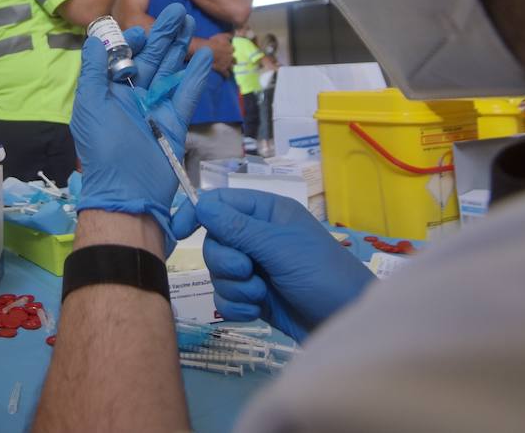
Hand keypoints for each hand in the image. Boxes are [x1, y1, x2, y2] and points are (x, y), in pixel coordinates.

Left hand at [70, 3, 210, 245]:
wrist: (127, 192)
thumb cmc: (103, 149)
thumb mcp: (89, 105)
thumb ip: (94, 71)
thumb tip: (95, 39)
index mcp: (110, 92)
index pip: (122, 58)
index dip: (131, 42)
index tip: (139, 32)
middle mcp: (134, 97)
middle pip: (151, 59)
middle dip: (162, 34)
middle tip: (176, 9)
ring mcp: (156, 108)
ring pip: (170, 70)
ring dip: (180, 46)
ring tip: (190, 22)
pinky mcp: (176, 121)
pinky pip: (187, 93)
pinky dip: (195, 74)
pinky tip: (203, 55)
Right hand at [171, 188, 373, 341]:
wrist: (344, 322)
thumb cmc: (322, 274)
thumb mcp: (280, 247)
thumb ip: (239, 228)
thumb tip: (201, 204)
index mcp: (267, 213)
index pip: (220, 202)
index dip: (197, 213)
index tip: (181, 232)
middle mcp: (258, 237)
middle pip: (214, 242)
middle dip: (226, 261)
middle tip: (249, 271)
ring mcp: (255, 268)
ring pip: (218, 273)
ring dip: (235, 287)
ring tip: (261, 295)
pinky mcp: (254, 297)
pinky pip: (225, 298)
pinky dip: (237, 306)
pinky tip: (256, 312)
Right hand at [201, 33, 233, 74]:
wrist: (206, 52)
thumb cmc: (212, 42)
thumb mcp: (221, 36)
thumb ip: (229, 35)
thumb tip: (234, 34)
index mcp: (231, 48)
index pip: (234, 49)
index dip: (231, 50)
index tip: (229, 51)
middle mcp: (231, 57)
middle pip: (235, 59)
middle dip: (233, 60)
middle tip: (230, 60)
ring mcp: (227, 64)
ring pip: (232, 67)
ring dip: (231, 68)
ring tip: (230, 69)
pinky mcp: (223, 70)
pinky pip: (227, 74)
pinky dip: (227, 75)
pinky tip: (227, 76)